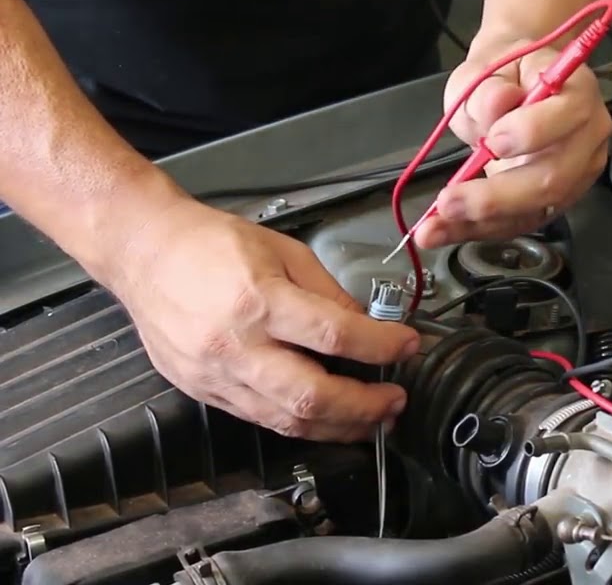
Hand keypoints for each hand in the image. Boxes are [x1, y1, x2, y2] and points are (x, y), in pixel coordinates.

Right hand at [107, 198, 420, 441]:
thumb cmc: (209, 243)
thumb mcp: (284, 250)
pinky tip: (327, 418)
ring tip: (373, 419)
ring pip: (286, 420)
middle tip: (397, 401)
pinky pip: (260, 419)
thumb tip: (366, 325)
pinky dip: (300, 424)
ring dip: (338, 427)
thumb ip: (328, 292)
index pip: (335, 336)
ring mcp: (215, 375)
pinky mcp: (202, 392)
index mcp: (258, 300)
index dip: (382, 347)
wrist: (143, 252)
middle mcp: (235, 345)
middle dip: (365, 407)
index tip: (408, 347)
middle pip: (311, 395)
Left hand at [414, 35, 611, 247]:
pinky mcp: (555, 201)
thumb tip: (497, 104)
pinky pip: (519, 222)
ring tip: (433, 227)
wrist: (513, 84)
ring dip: (482, 222)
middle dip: (498, 196)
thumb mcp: (486, 65)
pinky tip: (443, 231)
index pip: (570, 115)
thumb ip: (487, 86)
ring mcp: (575, 175)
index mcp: (579, 91)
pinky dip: (478, 229)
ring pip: (536, 210)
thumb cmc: (503, 73)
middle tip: (449, 201)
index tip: (493, 140)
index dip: (533, 131)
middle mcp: (587, 138)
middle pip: (554, 178)